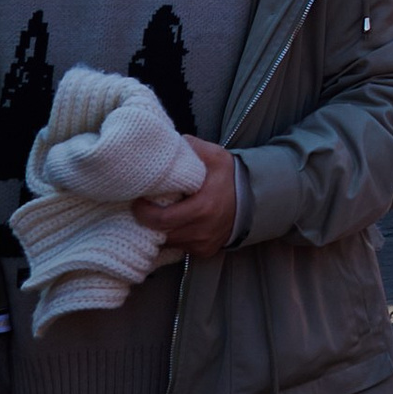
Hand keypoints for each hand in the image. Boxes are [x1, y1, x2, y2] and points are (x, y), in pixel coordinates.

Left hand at [140, 138, 238, 257]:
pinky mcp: (205, 251)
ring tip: (156, 215)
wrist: (255, 199)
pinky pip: (180, 248)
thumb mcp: (215, 156)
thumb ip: (192, 147)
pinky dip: (174, 237)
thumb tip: (168, 142)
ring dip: (160, 231)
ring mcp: (203, 244)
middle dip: (148, 222)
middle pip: (161, 234)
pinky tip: (173, 225)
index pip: (162, 219)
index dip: (144, 212)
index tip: (137, 201)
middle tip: (142, 208)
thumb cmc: (230, 177)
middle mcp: (202, 230)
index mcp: (202, 208)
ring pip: (169, 243)